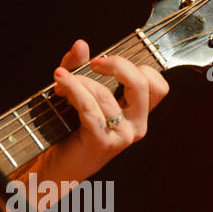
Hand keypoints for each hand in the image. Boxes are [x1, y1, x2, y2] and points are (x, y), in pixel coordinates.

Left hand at [49, 39, 168, 179]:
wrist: (55, 167)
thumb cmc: (68, 129)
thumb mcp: (77, 93)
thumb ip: (79, 68)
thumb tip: (81, 44)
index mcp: (137, 114)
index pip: (157, 85)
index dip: (137, 66)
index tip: (107, 62)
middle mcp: (136, 126)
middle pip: (142, 84)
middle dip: (117, 64)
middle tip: (94, 63)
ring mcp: (121, 136)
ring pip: (105, 94)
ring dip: (79, 81)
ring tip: (60, 82)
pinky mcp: (101, 142)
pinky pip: (89, 107)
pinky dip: (72, 89)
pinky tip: (59, 84)